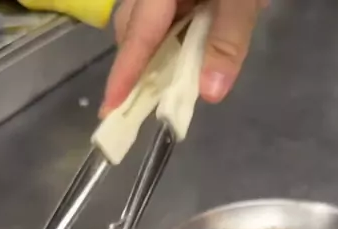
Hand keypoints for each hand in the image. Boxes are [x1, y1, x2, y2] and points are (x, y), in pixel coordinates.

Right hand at [100, 0, 265, 116]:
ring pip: (147, 20)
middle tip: (150, 98)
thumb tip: (209, 92)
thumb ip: (228, 38)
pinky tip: (192, 44)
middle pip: (134, 26)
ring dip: (159, 51)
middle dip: (140, 64)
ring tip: (176, 75)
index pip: (139, 33)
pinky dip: (174, 34)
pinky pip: (166, 11)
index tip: (109, 109)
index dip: (125, 74)